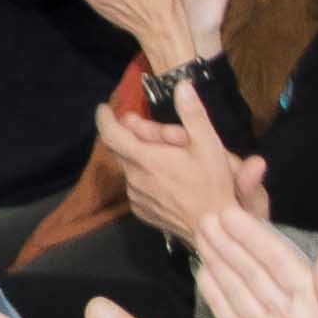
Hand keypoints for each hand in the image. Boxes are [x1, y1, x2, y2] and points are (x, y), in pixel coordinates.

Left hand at [96, 96, 268, 253]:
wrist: (214, 232)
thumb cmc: (213, 186)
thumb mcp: (209, 146)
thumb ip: (193, 114)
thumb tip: (182, 86)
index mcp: (146, 159)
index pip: (111, 134)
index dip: (104, 119)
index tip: (104, 109)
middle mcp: (134, 178)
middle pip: (119, 149)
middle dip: (129, 135)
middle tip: (147, 129)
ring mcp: (136, 197)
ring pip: (129, 168)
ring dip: (139, 157)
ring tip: (165, 156)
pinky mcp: (141, 211)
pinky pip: (136, 186)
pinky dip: (144, 176)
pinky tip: (167, 179)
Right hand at [188, 207, 317, 317]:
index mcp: (316, 310)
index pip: (281, 266)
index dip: (256, 241)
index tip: (231, 217)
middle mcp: (292, 317)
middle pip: (256, 274)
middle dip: (233, 246)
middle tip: (205, 218)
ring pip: (243, 293)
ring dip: (223, 265)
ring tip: (200, 239)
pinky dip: (220, 301)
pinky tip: (206, 279)